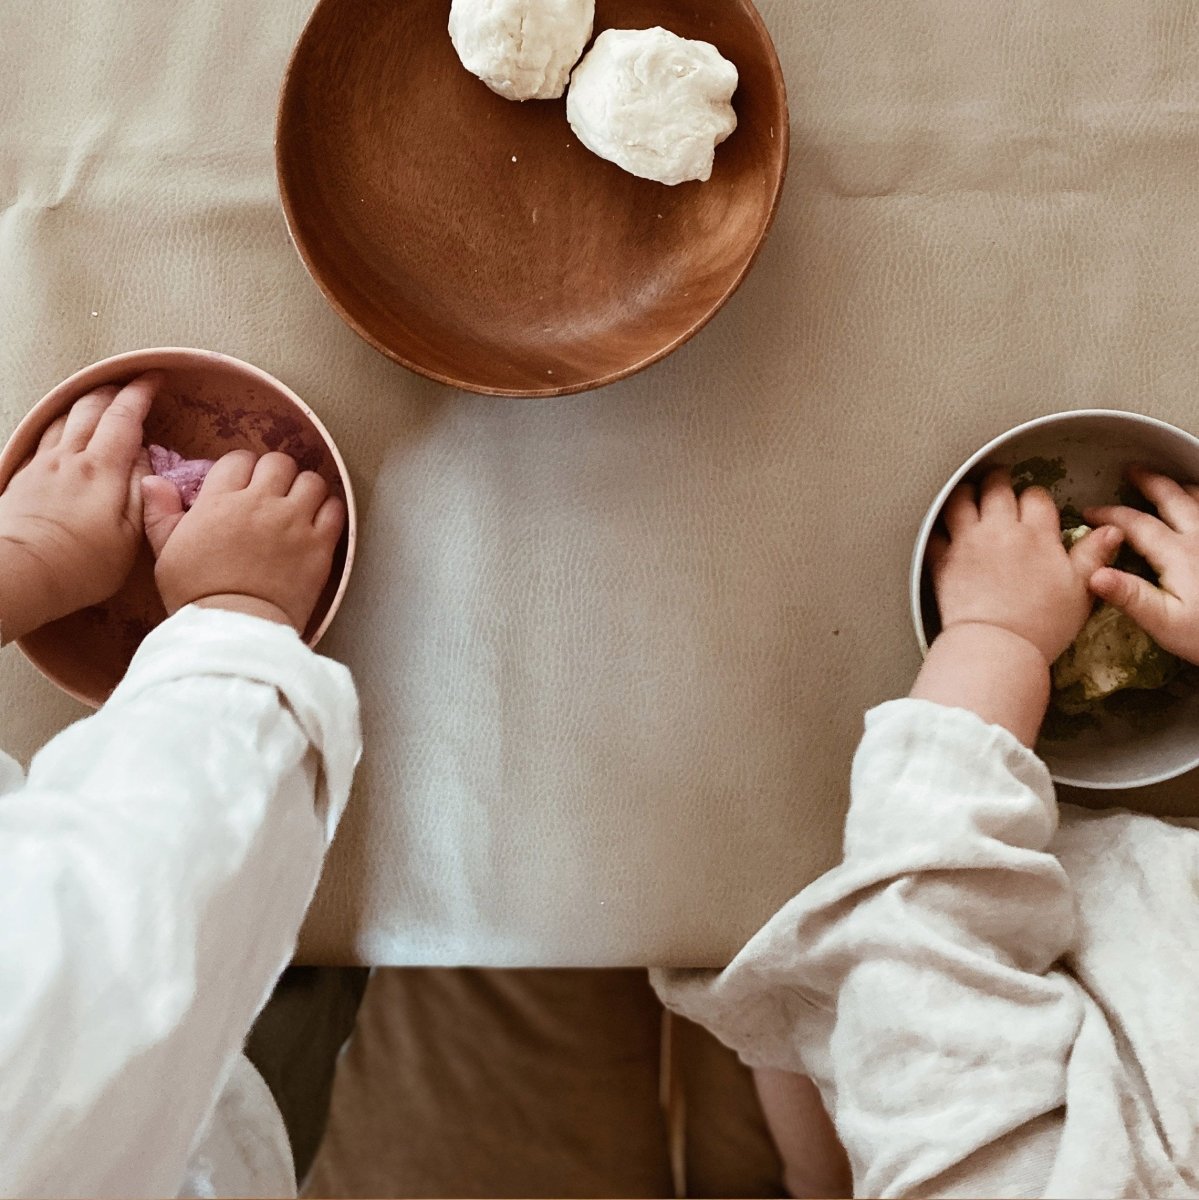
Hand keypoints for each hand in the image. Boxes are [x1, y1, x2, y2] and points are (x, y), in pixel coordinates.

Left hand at [0, 374, 159, 641]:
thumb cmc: (82, 564)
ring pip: (63, 418)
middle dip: (112, 391)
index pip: (125, 417)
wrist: (20, 574)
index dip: (141, 393)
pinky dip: (59, 424)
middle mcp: (70, 458)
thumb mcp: (130, 535)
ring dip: (84, 403)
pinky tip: (63, 430)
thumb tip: (145, 460)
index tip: (154, 378)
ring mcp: (42, 466)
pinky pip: (43, 438)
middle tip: (129, 386)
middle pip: (90, 408)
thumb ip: (141, 491)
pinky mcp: (22, 479)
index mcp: (103, 469)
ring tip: (98, 401)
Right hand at [143, 449, 344, 632]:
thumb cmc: (196, 596)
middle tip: (272, 494)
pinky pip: (335, 509)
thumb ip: (161, 514)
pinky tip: (318, 522)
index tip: (242, 486)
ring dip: (305, 489)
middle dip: (275, 474)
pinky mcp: (319, 545)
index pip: (238, 460)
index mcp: (220, 502)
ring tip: (298, 506)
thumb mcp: (166, 554)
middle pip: (278, 462)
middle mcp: (260, 504)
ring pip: (311, 480)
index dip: (242, 469)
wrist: (235, 629)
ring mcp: (293, 523)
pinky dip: (329, 510)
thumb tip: (154, 481)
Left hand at [930, 468, 1121, 664]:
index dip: (1034, 498)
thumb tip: (1111, 531)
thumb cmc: (1042, 625)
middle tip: (997, 482)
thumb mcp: (1080, 590)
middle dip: (998, 482)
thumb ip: (1092, 556)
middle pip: (996, 489)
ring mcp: (968, 542)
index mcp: (1037, 535)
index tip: (1032, 504)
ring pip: (961, 500)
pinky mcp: (943, 559)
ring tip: (967, 493)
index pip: (1036, 497)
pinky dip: (936, 527)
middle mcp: (1001, 531)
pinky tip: (940, 527)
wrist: (998, 646)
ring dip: (964, 493)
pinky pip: (934, 532)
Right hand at [1085, 466, 1198, 663]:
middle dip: (1150, 482)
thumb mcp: (1164, 623)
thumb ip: (1129, 596)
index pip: (1136, 524)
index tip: (1089, 512)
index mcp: (1177, 554)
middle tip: (1133, 471)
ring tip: (1171, 485)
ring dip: (1182, 488)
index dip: (1110, 515)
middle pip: (1173, 498)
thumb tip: (1093, 574)